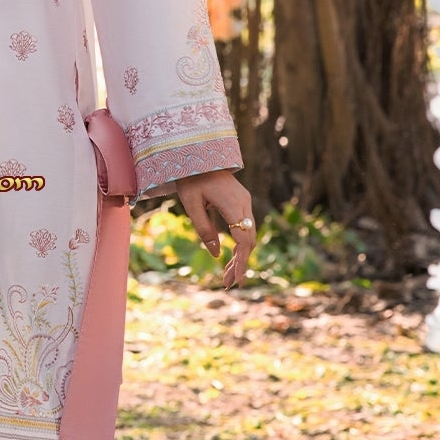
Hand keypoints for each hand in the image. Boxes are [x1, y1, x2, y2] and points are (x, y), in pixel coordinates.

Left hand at [176, 170, 256, 288]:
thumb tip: (216, 255)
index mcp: (232, 204)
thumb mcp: (192, 205)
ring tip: (227, 276)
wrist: (199, 155)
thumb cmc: (191, 179)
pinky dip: (239, 245)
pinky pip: (244, 228)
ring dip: (239, 256)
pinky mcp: (242, 202)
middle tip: (227, 284)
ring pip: (248, 236)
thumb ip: (204, 229)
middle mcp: (244, 204)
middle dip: (239, 263)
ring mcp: (245, 202)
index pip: (243, 239)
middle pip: (248, 240)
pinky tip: (230, 258)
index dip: (241, 261)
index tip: (236, 279)